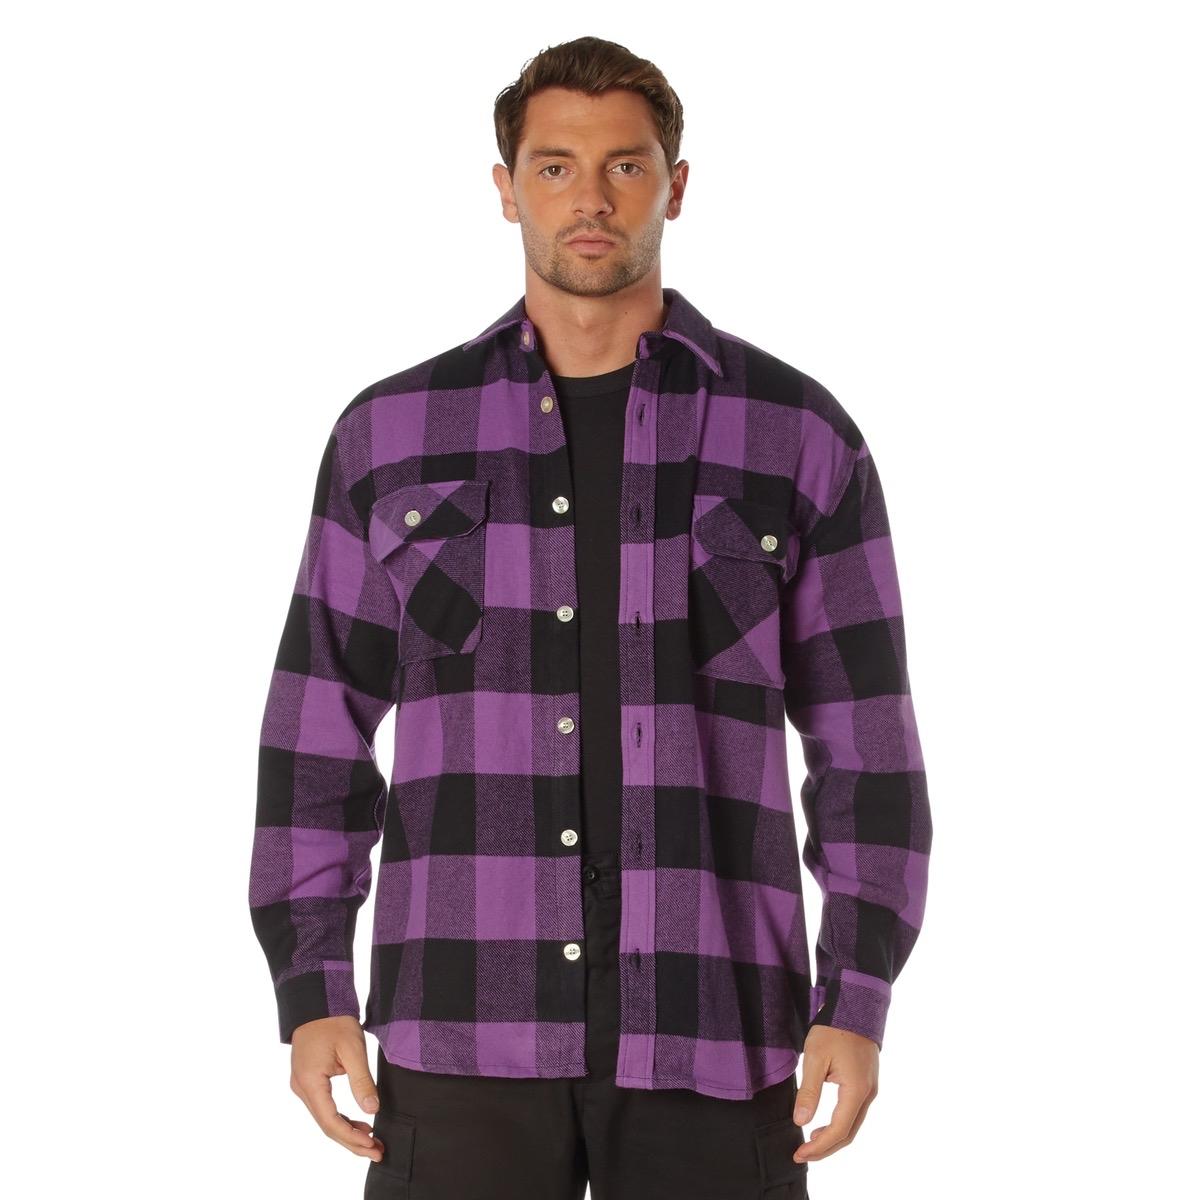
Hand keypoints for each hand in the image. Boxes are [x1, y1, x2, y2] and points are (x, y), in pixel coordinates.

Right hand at [289, 1016, 384, 1161]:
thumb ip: (362, 1081)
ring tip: (372, 1141)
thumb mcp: (353, 1048)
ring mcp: (303, 1085)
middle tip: (377, 1152)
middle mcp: (301, 1088)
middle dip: (352, 1141)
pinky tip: (358, 1123)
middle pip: (326, 1125)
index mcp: (310, 1082)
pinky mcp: (309, 1081)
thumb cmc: (334, 1020)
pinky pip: (324, 1107)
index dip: (352, 1137)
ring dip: (347, 1131)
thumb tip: (372, 1109)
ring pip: (325, 1118)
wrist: (318, 1001)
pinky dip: (341, 1118)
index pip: (330, 1121)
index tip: (373, 1145)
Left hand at [792, 1025, 879, 1162]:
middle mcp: (868, 1094)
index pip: (838, 1131)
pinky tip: (823, 1124)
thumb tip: (800, 1121)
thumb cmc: (834, 1029)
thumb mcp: (815, 1057)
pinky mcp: (867, 1084)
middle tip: (802, 1154)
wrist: (855, 1007)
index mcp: (856, 1090)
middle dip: (825, 1148)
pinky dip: (840, 1125)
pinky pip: (854, 1113)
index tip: (800, 1153)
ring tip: (810, 1142)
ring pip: (853, 1125)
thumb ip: (809, 1091)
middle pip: (848, 1134)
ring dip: (833, 1138)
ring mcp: (870, 1090)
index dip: (819, 1147)